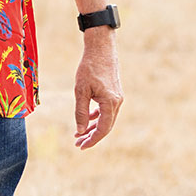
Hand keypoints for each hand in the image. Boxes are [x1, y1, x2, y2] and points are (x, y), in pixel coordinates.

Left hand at [73, 34, 122, 150]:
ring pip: (106, 119)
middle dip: (92, 136)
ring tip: (80, 135)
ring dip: (94, 127)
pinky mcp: (114, 92)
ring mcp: (117, 97)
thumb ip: (81, 112)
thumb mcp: (80, 91)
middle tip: (78, 144)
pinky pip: (106, 110)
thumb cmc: (89, 68)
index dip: (92, 140)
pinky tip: (87, 120)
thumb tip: (80, 131)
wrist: (101, 48)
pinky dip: (97, 117)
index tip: (80, 146)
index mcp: (110, 103)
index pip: (103, 129)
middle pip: (106, 127)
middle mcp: (117, 102)